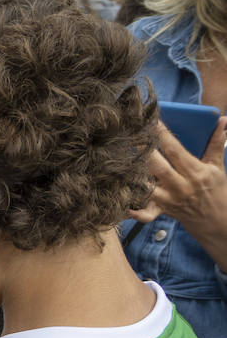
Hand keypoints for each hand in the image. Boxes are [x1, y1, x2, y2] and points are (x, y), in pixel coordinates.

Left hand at [130, 119, 226, 237]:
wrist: (215, 218)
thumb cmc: (214, 187)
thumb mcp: (217, 165)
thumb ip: (216, 142)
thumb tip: (223, 120)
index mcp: (195, 172)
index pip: (176, 151)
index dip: (163, 136)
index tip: (152, 122)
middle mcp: (180, 186)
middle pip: (158, 168)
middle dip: (144, 154)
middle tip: (130, 139)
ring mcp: (169, 200)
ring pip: (147, 189)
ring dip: (133, 179)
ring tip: (120, 165)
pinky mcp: (161, 210)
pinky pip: (146, 214)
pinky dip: (135, 212)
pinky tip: (123, 205)